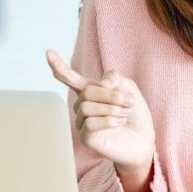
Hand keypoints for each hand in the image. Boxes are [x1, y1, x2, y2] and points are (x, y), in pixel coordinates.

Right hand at [46, 49, 154, 178]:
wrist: (144, 139)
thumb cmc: (135, 114)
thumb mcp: (129, 88)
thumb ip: (115, 78)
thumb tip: (100, 83)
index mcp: (90, 91)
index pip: (70, 78)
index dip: (59, 66)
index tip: (48, 52)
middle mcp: (82, 106)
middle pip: (87, 91)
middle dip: (111, 95)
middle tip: (130, 102)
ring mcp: (82, 122)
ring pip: (87, 107)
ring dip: (111, 108)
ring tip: (125, 113)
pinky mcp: (86, 137)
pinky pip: (90, 123)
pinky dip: (109, 121)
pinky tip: (119, 123)